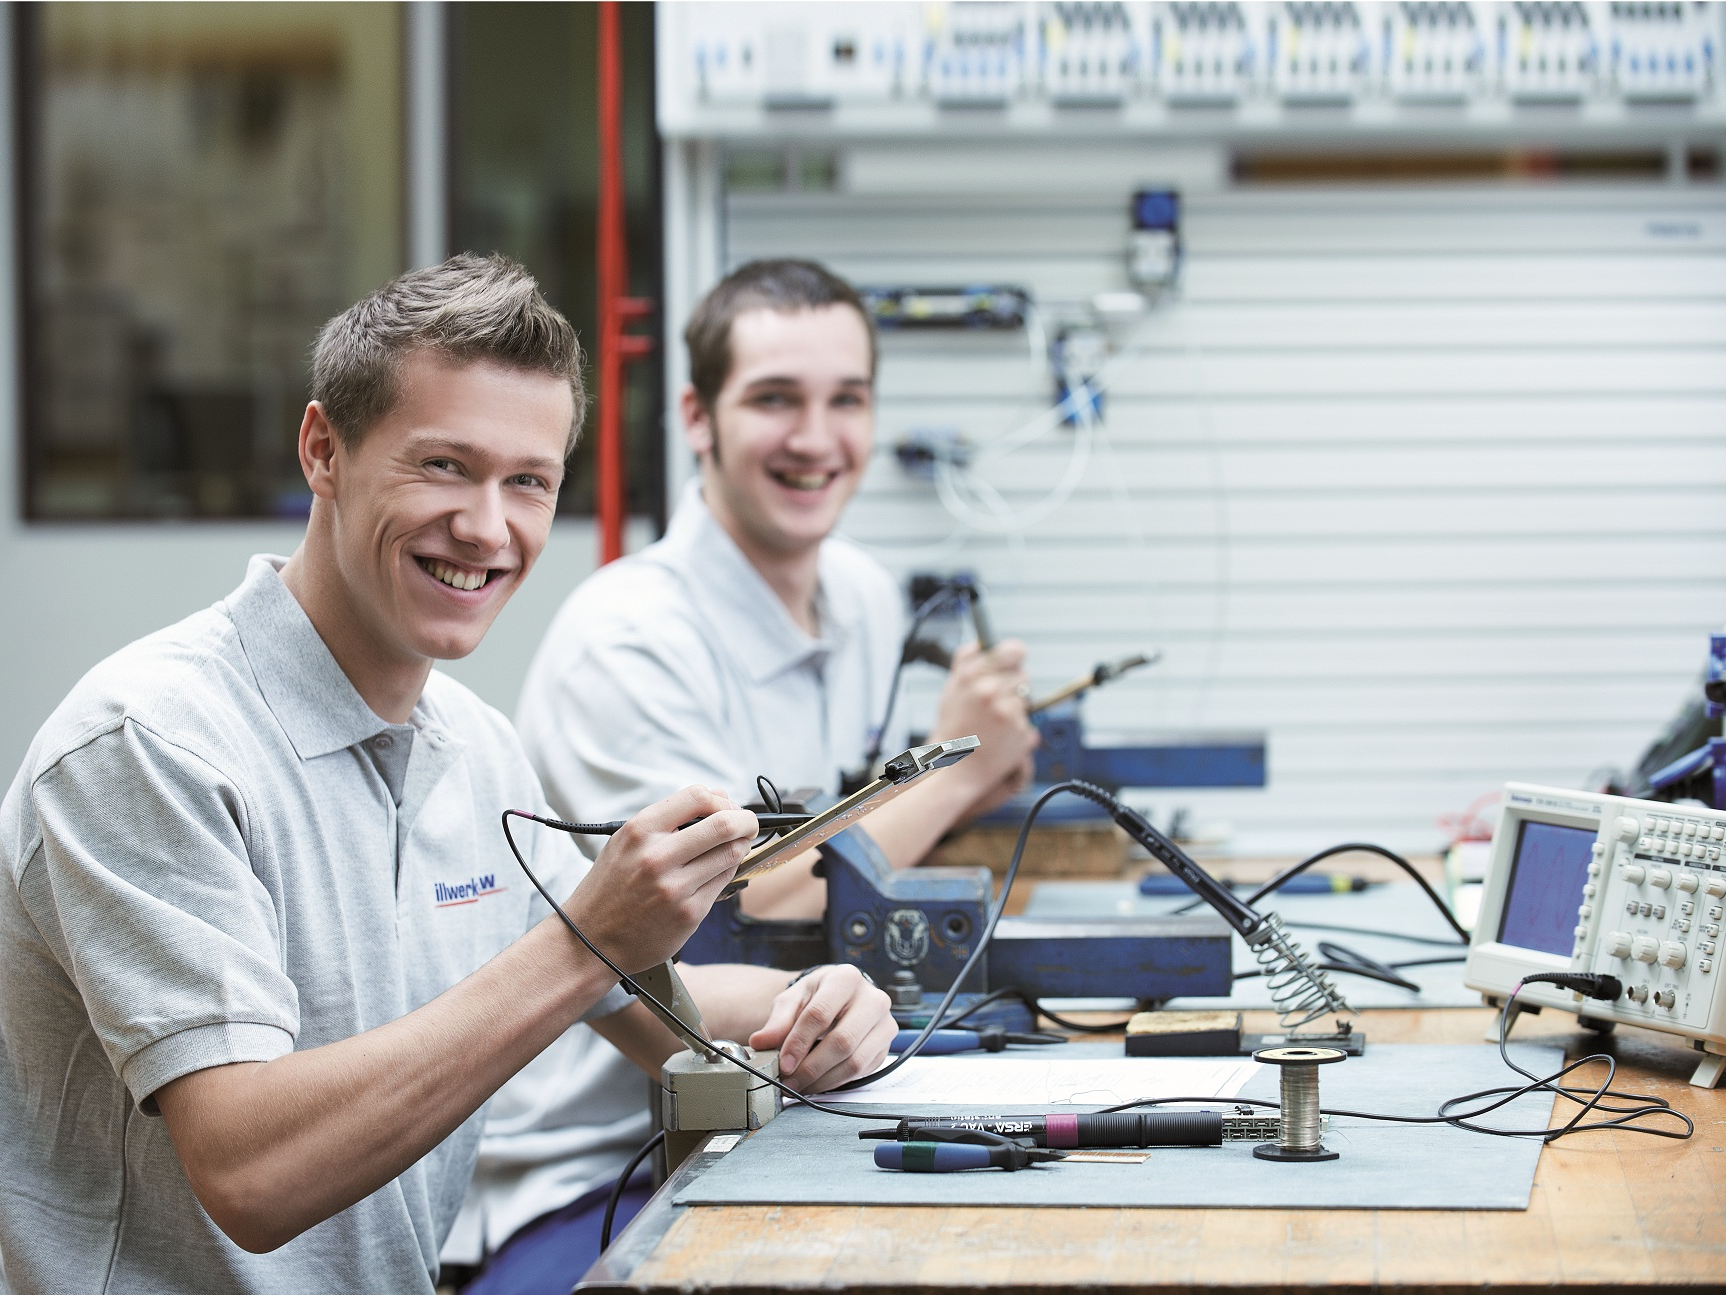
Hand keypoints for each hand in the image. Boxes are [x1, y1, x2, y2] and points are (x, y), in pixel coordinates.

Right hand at [564, 785, 757, 974]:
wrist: (590, 941)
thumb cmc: (610, 889)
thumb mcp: (625, 843)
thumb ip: (667, 821)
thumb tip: (717, 798)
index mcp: (640, 831)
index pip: (697, 796)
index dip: (723, 799)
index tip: (728, 806)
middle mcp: (657, 856)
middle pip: (724, 824)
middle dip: (746, 820)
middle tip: (749, 824)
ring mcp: (675, 887)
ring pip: (731, 853)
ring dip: (741, 845)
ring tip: (737, 845)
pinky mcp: (689, 913)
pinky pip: (724, 881)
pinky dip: (728, 870)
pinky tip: (719, 869)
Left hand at [748, 965, 894, 1092]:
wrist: (842, 996)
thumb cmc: (817, 995)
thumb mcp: (794, 998)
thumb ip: (778, 1020)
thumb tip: (760, 1042)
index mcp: (846, 979)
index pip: (820, 1014)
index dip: (799, 1042)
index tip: (783, 1064)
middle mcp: (873, 999)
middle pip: (842, 1041)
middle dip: (811, 1067)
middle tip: (789, 1081)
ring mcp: (884, 1024)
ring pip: (854, 1061)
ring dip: (823, 1080)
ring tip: (799, 1085)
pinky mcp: (885, 1046)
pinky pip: (862, 1071)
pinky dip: (836, 1082)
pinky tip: (817, 1082)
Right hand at [928, 639, 1038, 817]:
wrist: (953, 768)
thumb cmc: (951, 731)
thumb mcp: (950, 690)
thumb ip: (965, 662)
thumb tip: (980, 643)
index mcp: (973, 677)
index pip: (1012, 650)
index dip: (1015, 655)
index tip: (1015, 659)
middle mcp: (992, 692)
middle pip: (1023, 677)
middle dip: (1013, 688)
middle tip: (996, 703)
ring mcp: (1009, 713)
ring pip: (1027, 701)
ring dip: (1016, 710)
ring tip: (994, 724)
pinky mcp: (1022, 734)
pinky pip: (1028, 725)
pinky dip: (1018, 731)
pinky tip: (999, 738)